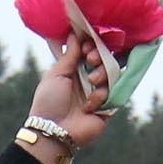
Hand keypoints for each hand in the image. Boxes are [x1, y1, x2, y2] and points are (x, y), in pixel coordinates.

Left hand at [22, 33, 113, 163]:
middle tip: (91, 59)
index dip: (91, 45)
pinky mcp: (107, 107)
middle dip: (99, 56)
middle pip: (104, 59)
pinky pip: (113, 93)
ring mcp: (99, 93)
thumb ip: (69, 56)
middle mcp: (88, 79)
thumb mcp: (56, 74)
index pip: (90, 51)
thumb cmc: (49, 102)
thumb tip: (74, 34)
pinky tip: (88, 106)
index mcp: (75, 70)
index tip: (87, 45)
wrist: (53, 130)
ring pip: (111, 74)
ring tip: (91, 81)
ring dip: (102, 74)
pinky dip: (100, 96)